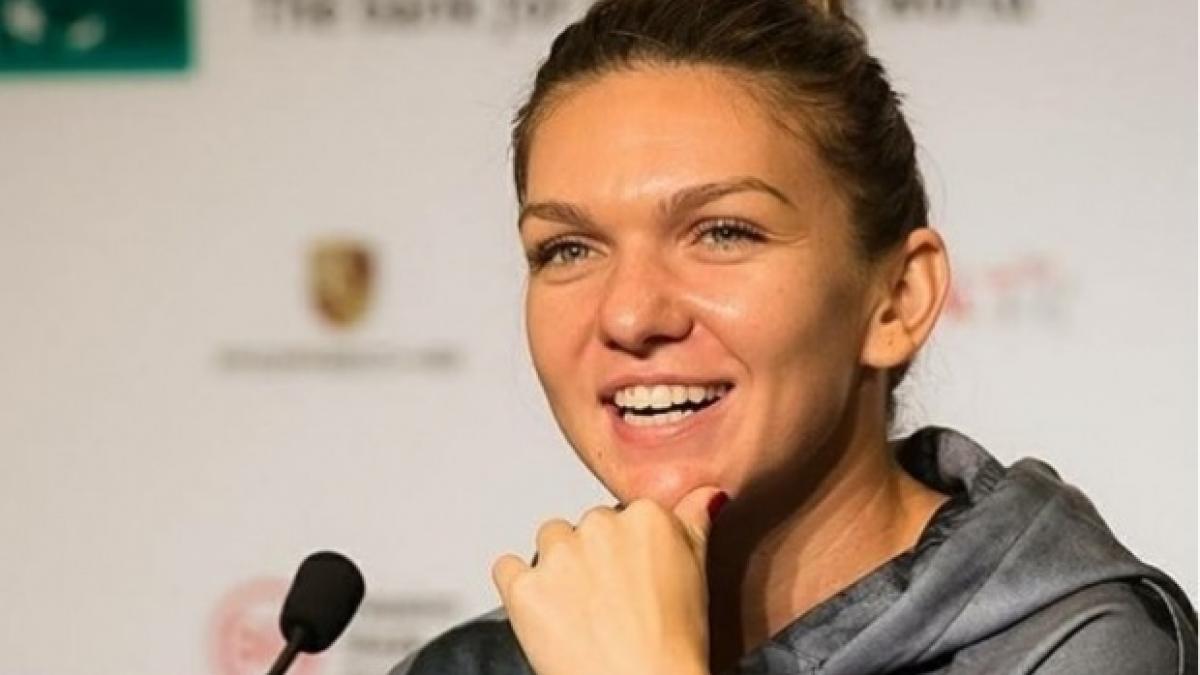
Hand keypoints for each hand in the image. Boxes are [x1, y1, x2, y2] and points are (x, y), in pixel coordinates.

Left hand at [492, 486, 726, 674]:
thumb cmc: (673, 647)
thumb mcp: (699, 575)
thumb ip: (694, 523)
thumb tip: (706, 494)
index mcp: (646, 518)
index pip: (625, 517)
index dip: (627, 552)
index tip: (633, 580)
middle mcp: (600, 526)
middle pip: (586, 528)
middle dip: (592, 558)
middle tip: (609, 604)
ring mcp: (559, 556)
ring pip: (549, 541)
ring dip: (557, 568)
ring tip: (579, 611)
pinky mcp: (524, 587)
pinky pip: (507, 569)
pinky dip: (518, 586)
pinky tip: (543, 611)